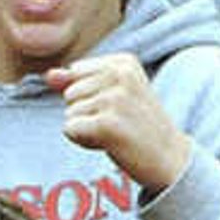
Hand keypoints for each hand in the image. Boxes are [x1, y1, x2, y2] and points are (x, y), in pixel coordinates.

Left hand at [50, 52, 192, 193]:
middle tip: (120, 121)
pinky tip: (110, 142)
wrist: (170, 157)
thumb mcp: (112, 95)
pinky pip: (69, 129)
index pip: (76, 72)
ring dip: (87, 128)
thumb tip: (48, 75)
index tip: (119, 106)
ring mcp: (115, 99)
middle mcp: (121, 75)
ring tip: (117, 131)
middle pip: (70, 93)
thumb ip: (77, 81)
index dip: (90, 95)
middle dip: (86, 112)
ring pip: (69, 112)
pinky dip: (84, 141)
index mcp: (124, 62)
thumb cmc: (138, 125)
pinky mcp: (107, 123)